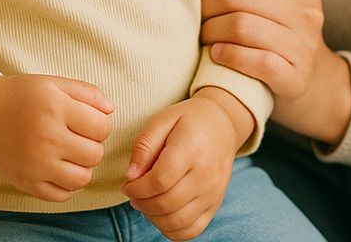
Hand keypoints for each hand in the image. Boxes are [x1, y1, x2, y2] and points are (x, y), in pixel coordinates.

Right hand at [0, 74, 112, 202]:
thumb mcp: (55, 83)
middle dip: (94, 145)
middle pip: (95, 154)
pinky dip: (68, 185)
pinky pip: (62, 195)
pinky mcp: (27, 183)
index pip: (102, 127)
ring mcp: (36, 165)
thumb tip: (110, 110)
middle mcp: (47, 138)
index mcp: (56, 109)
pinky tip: (61, 169)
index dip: (101, 124)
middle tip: (80, 137)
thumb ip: (87, 93)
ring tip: (72, 154)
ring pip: (82, 178)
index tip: (89, 121)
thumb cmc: (23, 96)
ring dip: (84, 166)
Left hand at [122, 88, 248, 239]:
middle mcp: (206, 174)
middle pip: (166, 204)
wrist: (222, 124)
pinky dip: (171, 230)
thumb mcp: (163, 120)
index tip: (128, 184)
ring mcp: (213, 192)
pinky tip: (161, 213)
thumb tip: (131, 176)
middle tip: (133, 194)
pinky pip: (191, 231)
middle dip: (141, 203)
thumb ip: (144, 146)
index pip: (159, 181)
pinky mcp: (215, 204)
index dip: (137, 188)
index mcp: (192, 148)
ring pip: (177, 222)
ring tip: (146, 202)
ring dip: (153, 218)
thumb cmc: (188, 121)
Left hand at [200, 0, 350, 144]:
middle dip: (206, 5)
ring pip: (241, 27)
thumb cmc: (291, 23)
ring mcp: (303, 45)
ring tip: (203, 34)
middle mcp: (308, 10)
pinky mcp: (293, 77)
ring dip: (211, 31)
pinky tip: (217, 54)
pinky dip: (228, 56)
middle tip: (195, 14)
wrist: (315, 83)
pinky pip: (253, 61)